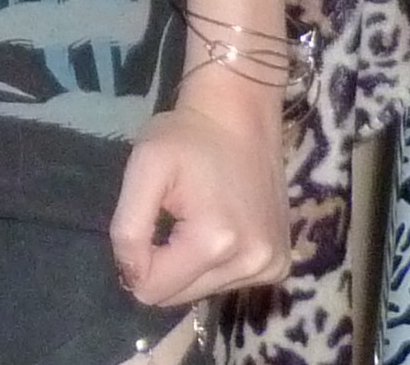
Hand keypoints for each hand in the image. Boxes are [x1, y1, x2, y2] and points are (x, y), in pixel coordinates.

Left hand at [109, 81, 290, 309]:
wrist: (240, 112)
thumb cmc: (186, 135)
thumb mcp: (144, 167)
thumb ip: (128, 228)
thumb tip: (131, 276)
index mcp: (216, 243)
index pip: (154, 290)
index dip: (138, 259)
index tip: (148, 219)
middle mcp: (252, 265)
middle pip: (179, 297)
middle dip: (166, 262)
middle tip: (173, 216)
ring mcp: (272, 266)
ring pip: (204, 292)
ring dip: (191, 262)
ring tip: (199, 216)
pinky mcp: (281, 263)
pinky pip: (229, 282)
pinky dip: (216, 260)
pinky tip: (221, 223)